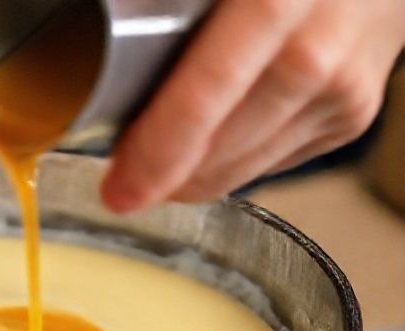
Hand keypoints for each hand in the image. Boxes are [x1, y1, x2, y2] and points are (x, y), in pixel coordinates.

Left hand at [101, 0, 404, 212]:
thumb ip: (165, 13)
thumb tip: (101, 44)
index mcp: (273, 3)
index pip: (201, 101)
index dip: (154, 154)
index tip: (117, 190)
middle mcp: (315, 53)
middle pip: (218, 148)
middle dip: (162, 175)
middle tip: (121, 179)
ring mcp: (340, 91)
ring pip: (243, 168)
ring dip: (192, 177)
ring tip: (159, 163)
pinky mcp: (351, 118)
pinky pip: (271, 161)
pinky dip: (231, 162)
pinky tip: (210, 144)